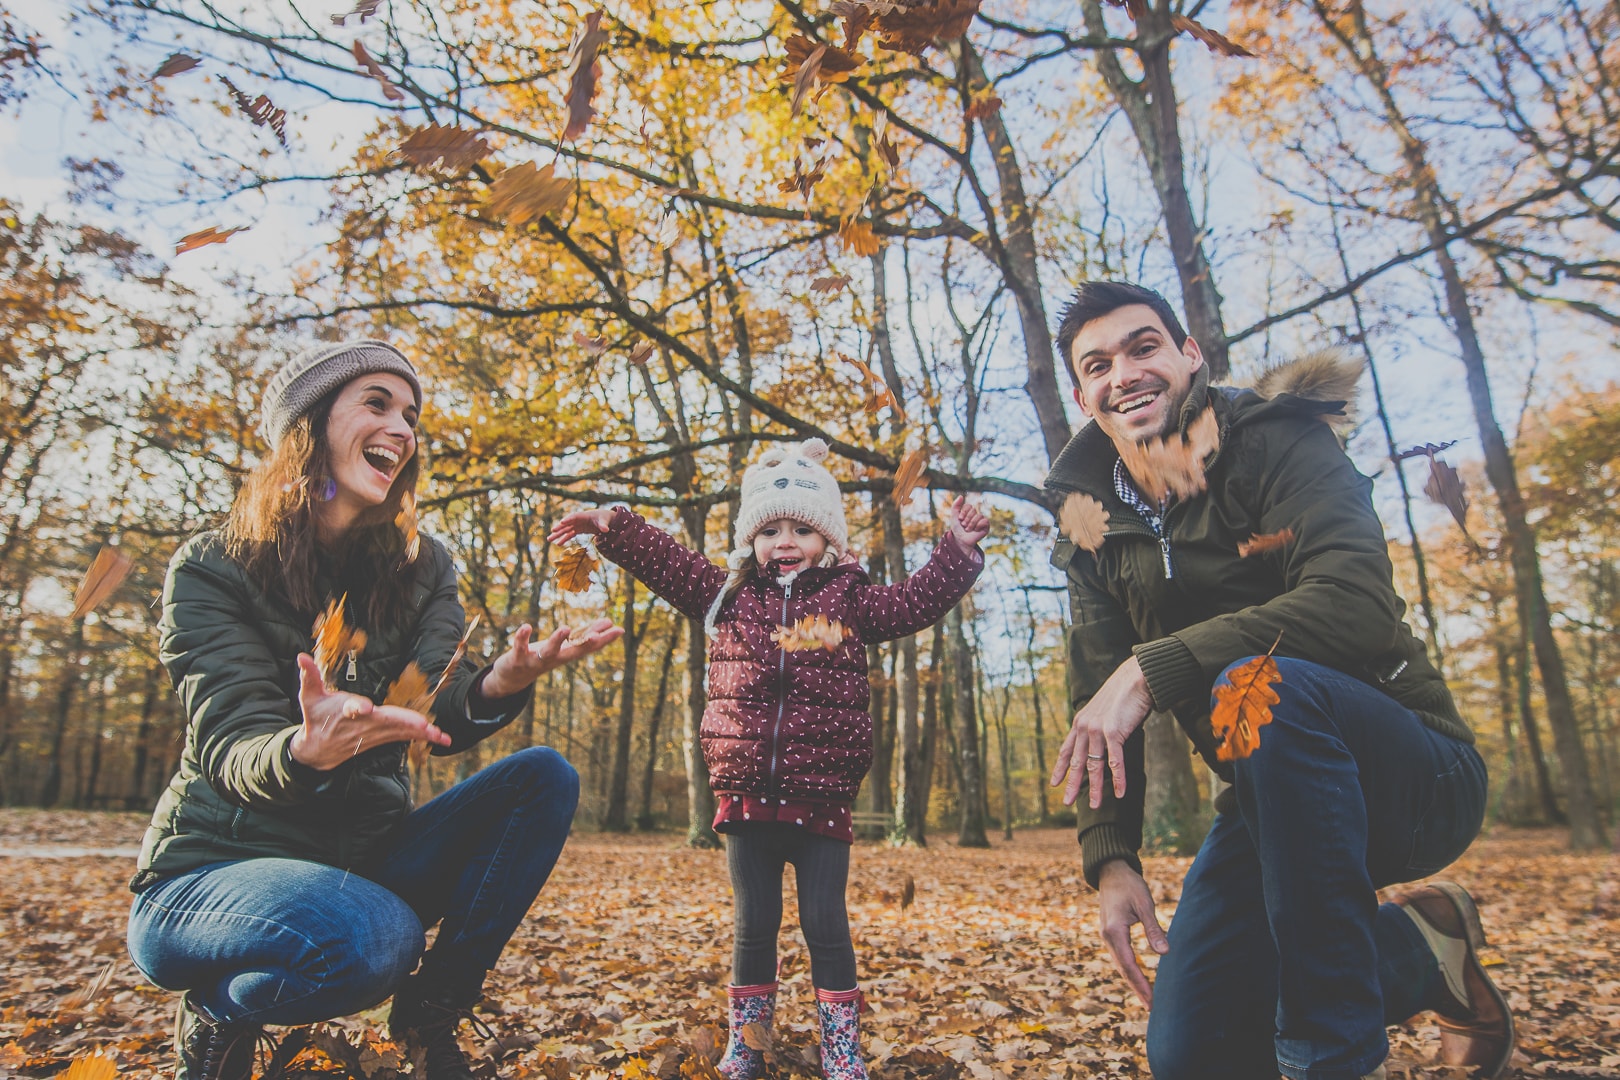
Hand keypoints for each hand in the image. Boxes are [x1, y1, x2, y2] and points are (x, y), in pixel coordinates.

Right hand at [288, 653, 449, 770]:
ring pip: (398, 732)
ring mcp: (374, 734)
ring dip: (419, 733)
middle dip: (403, 723)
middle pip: (384, 723)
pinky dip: (423, 738)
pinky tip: (442, 739)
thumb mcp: (309, 697)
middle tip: (421, 724)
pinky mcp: (382, 738)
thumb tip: (301, 655)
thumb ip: (309, 676)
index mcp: (344, 712)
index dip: (357, 707)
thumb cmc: (316, 717)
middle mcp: (362, 725)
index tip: (364, 707)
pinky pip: (404, 738)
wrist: (317, 751)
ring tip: (437, 733)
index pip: (351, 709)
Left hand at [479, 617, 625, 697]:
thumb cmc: (543, 656)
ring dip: (556, 640)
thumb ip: (585, 633)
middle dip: (585, 644)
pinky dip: (522, 638)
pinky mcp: (517, 658)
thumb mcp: (564, 646)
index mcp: (567, 654)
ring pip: (548, 651)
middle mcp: (555, 659)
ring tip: (565, 628)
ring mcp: (536, 660)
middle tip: (597, 636)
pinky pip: (519, 648)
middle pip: (573, 652)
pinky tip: (526, 626)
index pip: (589, 646)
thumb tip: (610, 622)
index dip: (604, 639)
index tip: (620, 630)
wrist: (512, 678)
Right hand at [548, 508, 614, 543]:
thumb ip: (603, 525)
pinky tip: (558, 543)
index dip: (568, 519)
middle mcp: (578, 520)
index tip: (561, 522)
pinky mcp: (578, 530)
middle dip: (559, 527)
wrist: (605, 519)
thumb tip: (605, 530)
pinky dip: (564, 539)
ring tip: (549, 539)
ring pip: (566, 530)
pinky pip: (569, 534)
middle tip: (552, 532)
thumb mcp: (604, 521)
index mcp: (584, 515)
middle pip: (567, 523)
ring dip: (558, 534)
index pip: (574, 516)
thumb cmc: (604, 518)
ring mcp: (577, 525)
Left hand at [945, 496, 989, 546]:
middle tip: (964, 526)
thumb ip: (955, 506)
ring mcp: (981, 520)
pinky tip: (976, 530)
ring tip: (968, 530)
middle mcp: (976, 514)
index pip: (968, 506)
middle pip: (973, 510)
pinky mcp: (986, 526)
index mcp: (969, 511)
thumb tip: (961, 496)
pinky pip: (985, 521)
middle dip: (967, 519)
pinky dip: (978, 526)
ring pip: (979, 515)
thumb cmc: (957, 529)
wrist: (961, 540)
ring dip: (971, 524)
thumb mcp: (954, 516)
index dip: (963, 512)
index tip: (960, 519)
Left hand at [1050, 655, 1153, 807]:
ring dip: (1096, 789)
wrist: (1135, 678)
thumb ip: (1098, 727)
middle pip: (1077, 762)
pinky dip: (1118, 778)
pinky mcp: (1114, 732)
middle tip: (1067, 802)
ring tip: (1096, 806)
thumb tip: (1100, 742)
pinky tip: (1120, 792)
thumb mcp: (1103, 712)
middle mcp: (1085, 727)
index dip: (1060, 768)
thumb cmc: (1123, 695)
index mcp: (1080, 722)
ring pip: (1094, 766)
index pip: (1067, 750)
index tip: (1054, 783)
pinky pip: (1115, 761)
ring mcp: (1097, 729)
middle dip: (1072, 785)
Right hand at [1097, 860, 1169, 1005]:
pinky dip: (1128, 970)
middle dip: (1137, 988)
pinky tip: (1137, 978)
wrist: (1111, 872)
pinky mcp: (1109, 934)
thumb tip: (1165, 953)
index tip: (1152, 999)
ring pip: (1120, 964)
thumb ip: (1154, 929)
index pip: (1129, 964)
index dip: (1141, 983)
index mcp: (1114, 931)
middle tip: (1151, 1007)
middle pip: (1123, 969)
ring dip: (1132, 981)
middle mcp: (1107, 936)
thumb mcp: (1144, 904)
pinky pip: (1119, 957)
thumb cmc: (1129, 885)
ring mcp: (1106, 936)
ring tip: (1146, 998)